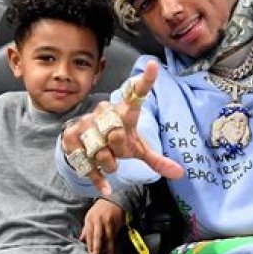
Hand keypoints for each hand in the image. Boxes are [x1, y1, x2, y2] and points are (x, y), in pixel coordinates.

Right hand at [62, 60, 183, 194]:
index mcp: (124, 111)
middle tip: (118, 150)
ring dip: (108, 163)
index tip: (155, 66)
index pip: (136, 94)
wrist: (85, 144)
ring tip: (110, 162)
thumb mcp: (137, 148)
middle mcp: (104, 113)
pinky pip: (84, 160)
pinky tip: (106, 187)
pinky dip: (97, 178)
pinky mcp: (72, 138)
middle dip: (119, 148)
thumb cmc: (117, 141)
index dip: (146, 81)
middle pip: (115, 132)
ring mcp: (86, 124)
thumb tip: (180, 173)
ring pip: (100, 150)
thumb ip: (157, 160)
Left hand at [80, 198, 125, 253]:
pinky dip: (115, 243)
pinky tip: (115, 250)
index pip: (89, 234)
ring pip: (109, 237)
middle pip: (98, 236)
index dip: (90, 245)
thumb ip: (86, 229)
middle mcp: (99, 220)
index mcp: (90, 219)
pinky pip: (116, 235)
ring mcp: (109, 221)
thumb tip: (81, 240)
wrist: (112, 200)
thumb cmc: (99, 210)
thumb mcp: (90, 216)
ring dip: (109, 249)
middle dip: (97, 248)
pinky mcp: (117, 222)